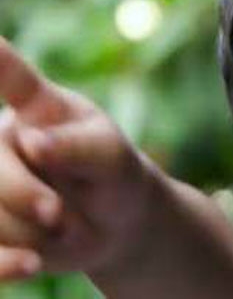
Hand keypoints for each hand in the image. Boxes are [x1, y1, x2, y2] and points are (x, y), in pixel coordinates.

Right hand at [0, 36, 155, 279]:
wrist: (112, 223)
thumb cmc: (113, 173)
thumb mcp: (111, 156)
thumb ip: (78, 146)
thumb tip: (33, 142)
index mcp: (33, 106)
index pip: (9, 74)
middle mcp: (2, 137)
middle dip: (25, 195)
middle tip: (58, 212)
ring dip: (28, 230)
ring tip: (62, 223)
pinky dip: (5, 263)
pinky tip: (29, 266)